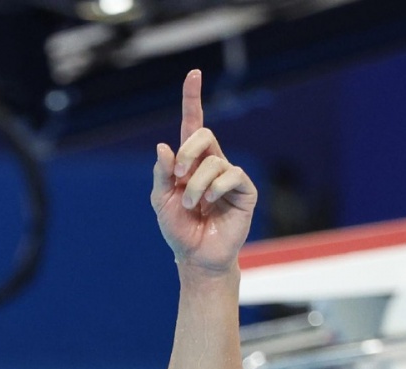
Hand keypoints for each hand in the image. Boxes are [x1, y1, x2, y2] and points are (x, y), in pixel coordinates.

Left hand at [151, 70, 256, 273]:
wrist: (195, 257)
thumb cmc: (178, 228)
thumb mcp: (160, 200)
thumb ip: (162, 173)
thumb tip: (165, 146)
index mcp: (190, 162)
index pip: (193, 124)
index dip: (192, 98)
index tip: (193, 73)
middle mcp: (212, 163)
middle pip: (204, 134)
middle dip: (188, 152)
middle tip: (178, 177)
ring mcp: (229, 176)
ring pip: (214, 160)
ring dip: (196, 184)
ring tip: (192, 204)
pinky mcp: (244, 191)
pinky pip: (232, 175)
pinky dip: (216, 187)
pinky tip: (210, 202)